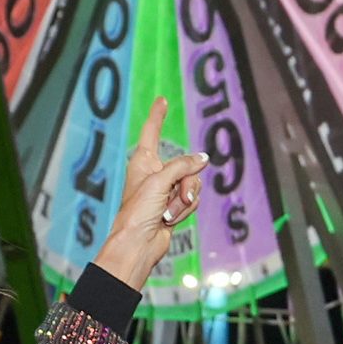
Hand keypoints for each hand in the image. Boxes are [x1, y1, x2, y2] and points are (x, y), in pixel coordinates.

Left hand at [95, 96, 207, 289]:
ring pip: (193, 182)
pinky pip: (192, 198)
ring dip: (185, 199)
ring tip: (167, 213)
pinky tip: (169, 220)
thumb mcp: (160, 181)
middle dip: (186, 182)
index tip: (162, 100)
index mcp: (142, 161)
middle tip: (174, 195)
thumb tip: (203, 158)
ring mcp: (166, 189)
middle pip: (186, 163)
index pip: (152, 131)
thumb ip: (183, 166)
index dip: (157, 115)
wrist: (139, 243)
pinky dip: (185, 210)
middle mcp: (154, 172)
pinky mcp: (174, 205)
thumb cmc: (138, 211)